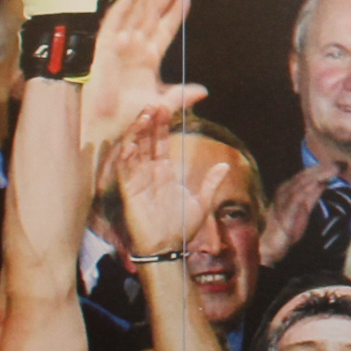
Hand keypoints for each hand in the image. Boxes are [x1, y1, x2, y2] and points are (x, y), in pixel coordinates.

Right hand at [78, 0, 204, 158]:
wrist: (105, 128)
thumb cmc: (128, 118)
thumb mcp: (160, 105)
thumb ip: (180, 96)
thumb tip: (203, 90)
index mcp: (149, 59)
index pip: (166, 29)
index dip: (176, 11)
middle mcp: (135, 47)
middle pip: (153, 13)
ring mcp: (120, 44)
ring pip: (136, 11)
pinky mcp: (105, 45)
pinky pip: (116, 19)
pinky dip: (127, 2)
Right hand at [114, 108, 224, 258]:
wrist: (169, 247)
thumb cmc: (182, 227)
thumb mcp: (202, 202)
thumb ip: (211, 182)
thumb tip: (225, 166)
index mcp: (164, 172)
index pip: (162, 143)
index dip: (163, 126)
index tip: (167, 107)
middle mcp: (149, 172)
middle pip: (147, 141)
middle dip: (150, 123)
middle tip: (155, 103)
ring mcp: (137, 180)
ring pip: (134, 151)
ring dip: (137, 134)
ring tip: (144, 116)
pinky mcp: (129, 191)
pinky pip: (125, 170)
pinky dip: (127, 156)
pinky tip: (131, 143)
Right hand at [260, 164, 330, 264]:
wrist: (269, 246)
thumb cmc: (286, 228)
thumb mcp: (303, 209)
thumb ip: (311, 196)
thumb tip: (323, 183)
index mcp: (288, 189)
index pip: (306, 175)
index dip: (322, 168)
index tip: (338, 164)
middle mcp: (284, 191)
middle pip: (305, 176)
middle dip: (323, 169)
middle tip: (340, 164)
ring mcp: (282, 200)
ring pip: (302, 184)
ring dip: (319, 175)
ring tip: (333, 170)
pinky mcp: (284, 212)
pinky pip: (296, 198)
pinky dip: (308, 189)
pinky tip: (319, 184)